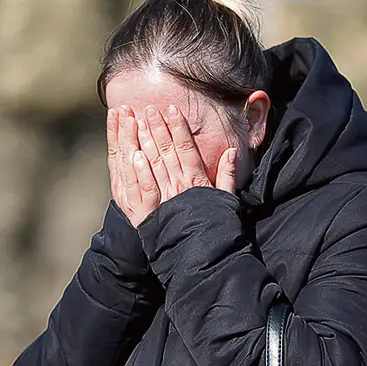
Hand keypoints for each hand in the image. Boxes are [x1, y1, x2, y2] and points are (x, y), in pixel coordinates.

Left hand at [107, 105, 235, 227]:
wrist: (208, 256)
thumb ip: (228, 175)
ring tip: (137, 122)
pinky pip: (146, 188)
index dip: (179, 127)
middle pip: (168, 151)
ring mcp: (166, 197)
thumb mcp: (226, 199)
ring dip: (145, 141)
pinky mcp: (154, 212)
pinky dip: (141, 171)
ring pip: (154, 163)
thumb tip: (232, 151)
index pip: (187, 148)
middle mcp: (181, 185)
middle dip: (158, 128)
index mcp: (197, 181)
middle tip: (149, 109)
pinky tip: (134, 154)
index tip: (172, 109)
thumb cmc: (217, 227)